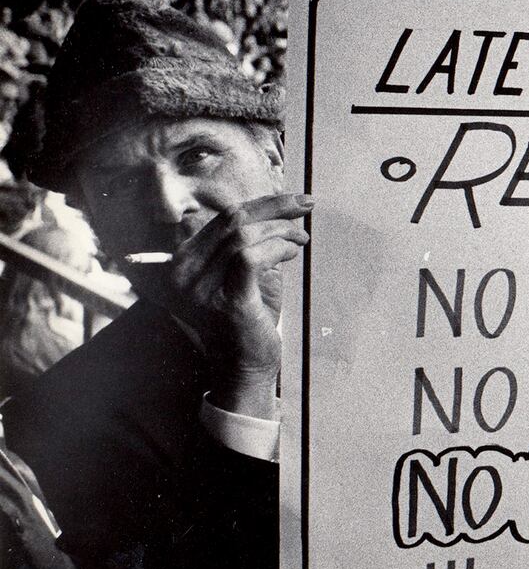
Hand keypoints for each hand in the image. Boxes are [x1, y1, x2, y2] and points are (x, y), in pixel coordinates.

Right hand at [127, 193, 311, 416]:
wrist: (242, 367)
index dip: (261, 204)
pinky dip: (277, 249)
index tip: (293, 200)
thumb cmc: (246, 319)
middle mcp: (182, 274)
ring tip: (301, 239)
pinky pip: (251, 259)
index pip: (222, 219)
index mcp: (181, 263)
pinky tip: (291, 253)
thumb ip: (246, 245)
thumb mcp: (239, 275)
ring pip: (243, 237)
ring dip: (281, 231)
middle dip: (276, 207)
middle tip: (307, 204)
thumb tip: (277, 213)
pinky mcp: (226, 302)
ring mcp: (201, 289)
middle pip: (233, 221)